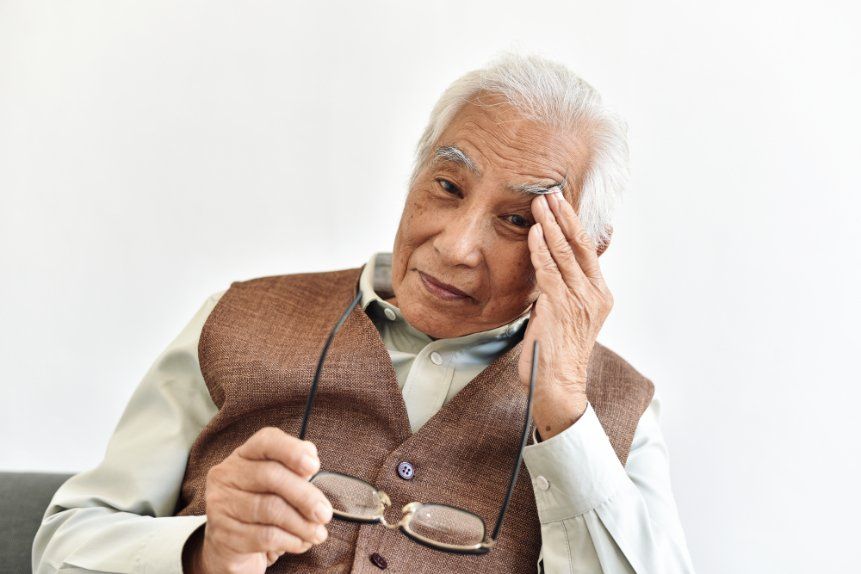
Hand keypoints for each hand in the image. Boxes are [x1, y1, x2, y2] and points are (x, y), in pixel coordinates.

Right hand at [183, 427, 333, 573]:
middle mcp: (226, 475)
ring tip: (318, 533)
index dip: (292, 450)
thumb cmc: (261, 508)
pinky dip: (290, 541)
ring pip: (270, 509)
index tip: (314, 466)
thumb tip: (312, 467)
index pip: (266, 441)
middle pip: (271, 476)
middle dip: (305, 496)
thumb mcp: (277, 486)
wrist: (229, 546)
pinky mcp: (223, 534)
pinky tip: (301, 543)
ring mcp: (221, 504)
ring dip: (302, 524)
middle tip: (325, 514)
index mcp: (243, 455)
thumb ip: (294, 473)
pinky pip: (264, 536)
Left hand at [519, 191, 613, 439]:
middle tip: (551, 193)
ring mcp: (580, 301)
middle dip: (564, 216)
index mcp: (600, 295)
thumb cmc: (557, 354)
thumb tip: (545, 269)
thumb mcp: (564, 316)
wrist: (559, 386)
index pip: (587, 251)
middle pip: (580, 246)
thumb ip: (559, 291)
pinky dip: (540, 249)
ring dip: (550, 225)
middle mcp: (594, 295)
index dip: (574, 225)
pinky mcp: (561, 308)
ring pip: (564, 254)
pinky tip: (533, 233)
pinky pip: (549, 271)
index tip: (562, 205)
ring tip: (540, 204)